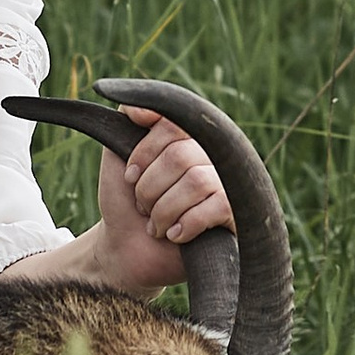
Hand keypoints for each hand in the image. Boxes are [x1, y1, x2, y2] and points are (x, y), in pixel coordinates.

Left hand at [89, 116, 233, 295]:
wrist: (126, 251)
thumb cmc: (125, 203)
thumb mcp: (117, 156)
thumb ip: (126, 123)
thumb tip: (136, 103)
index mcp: (189, 138)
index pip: (173, 124)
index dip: (145, 151)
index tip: (128, 176)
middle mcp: (214, 157)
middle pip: (182, 155)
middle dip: (150, 187)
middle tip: (142, 206)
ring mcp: (228, 186)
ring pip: (197, 182)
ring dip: (163, 209)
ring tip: (156, 225)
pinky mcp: (237, 217)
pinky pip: (218, 206)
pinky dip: (187, 223)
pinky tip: (175, 235)